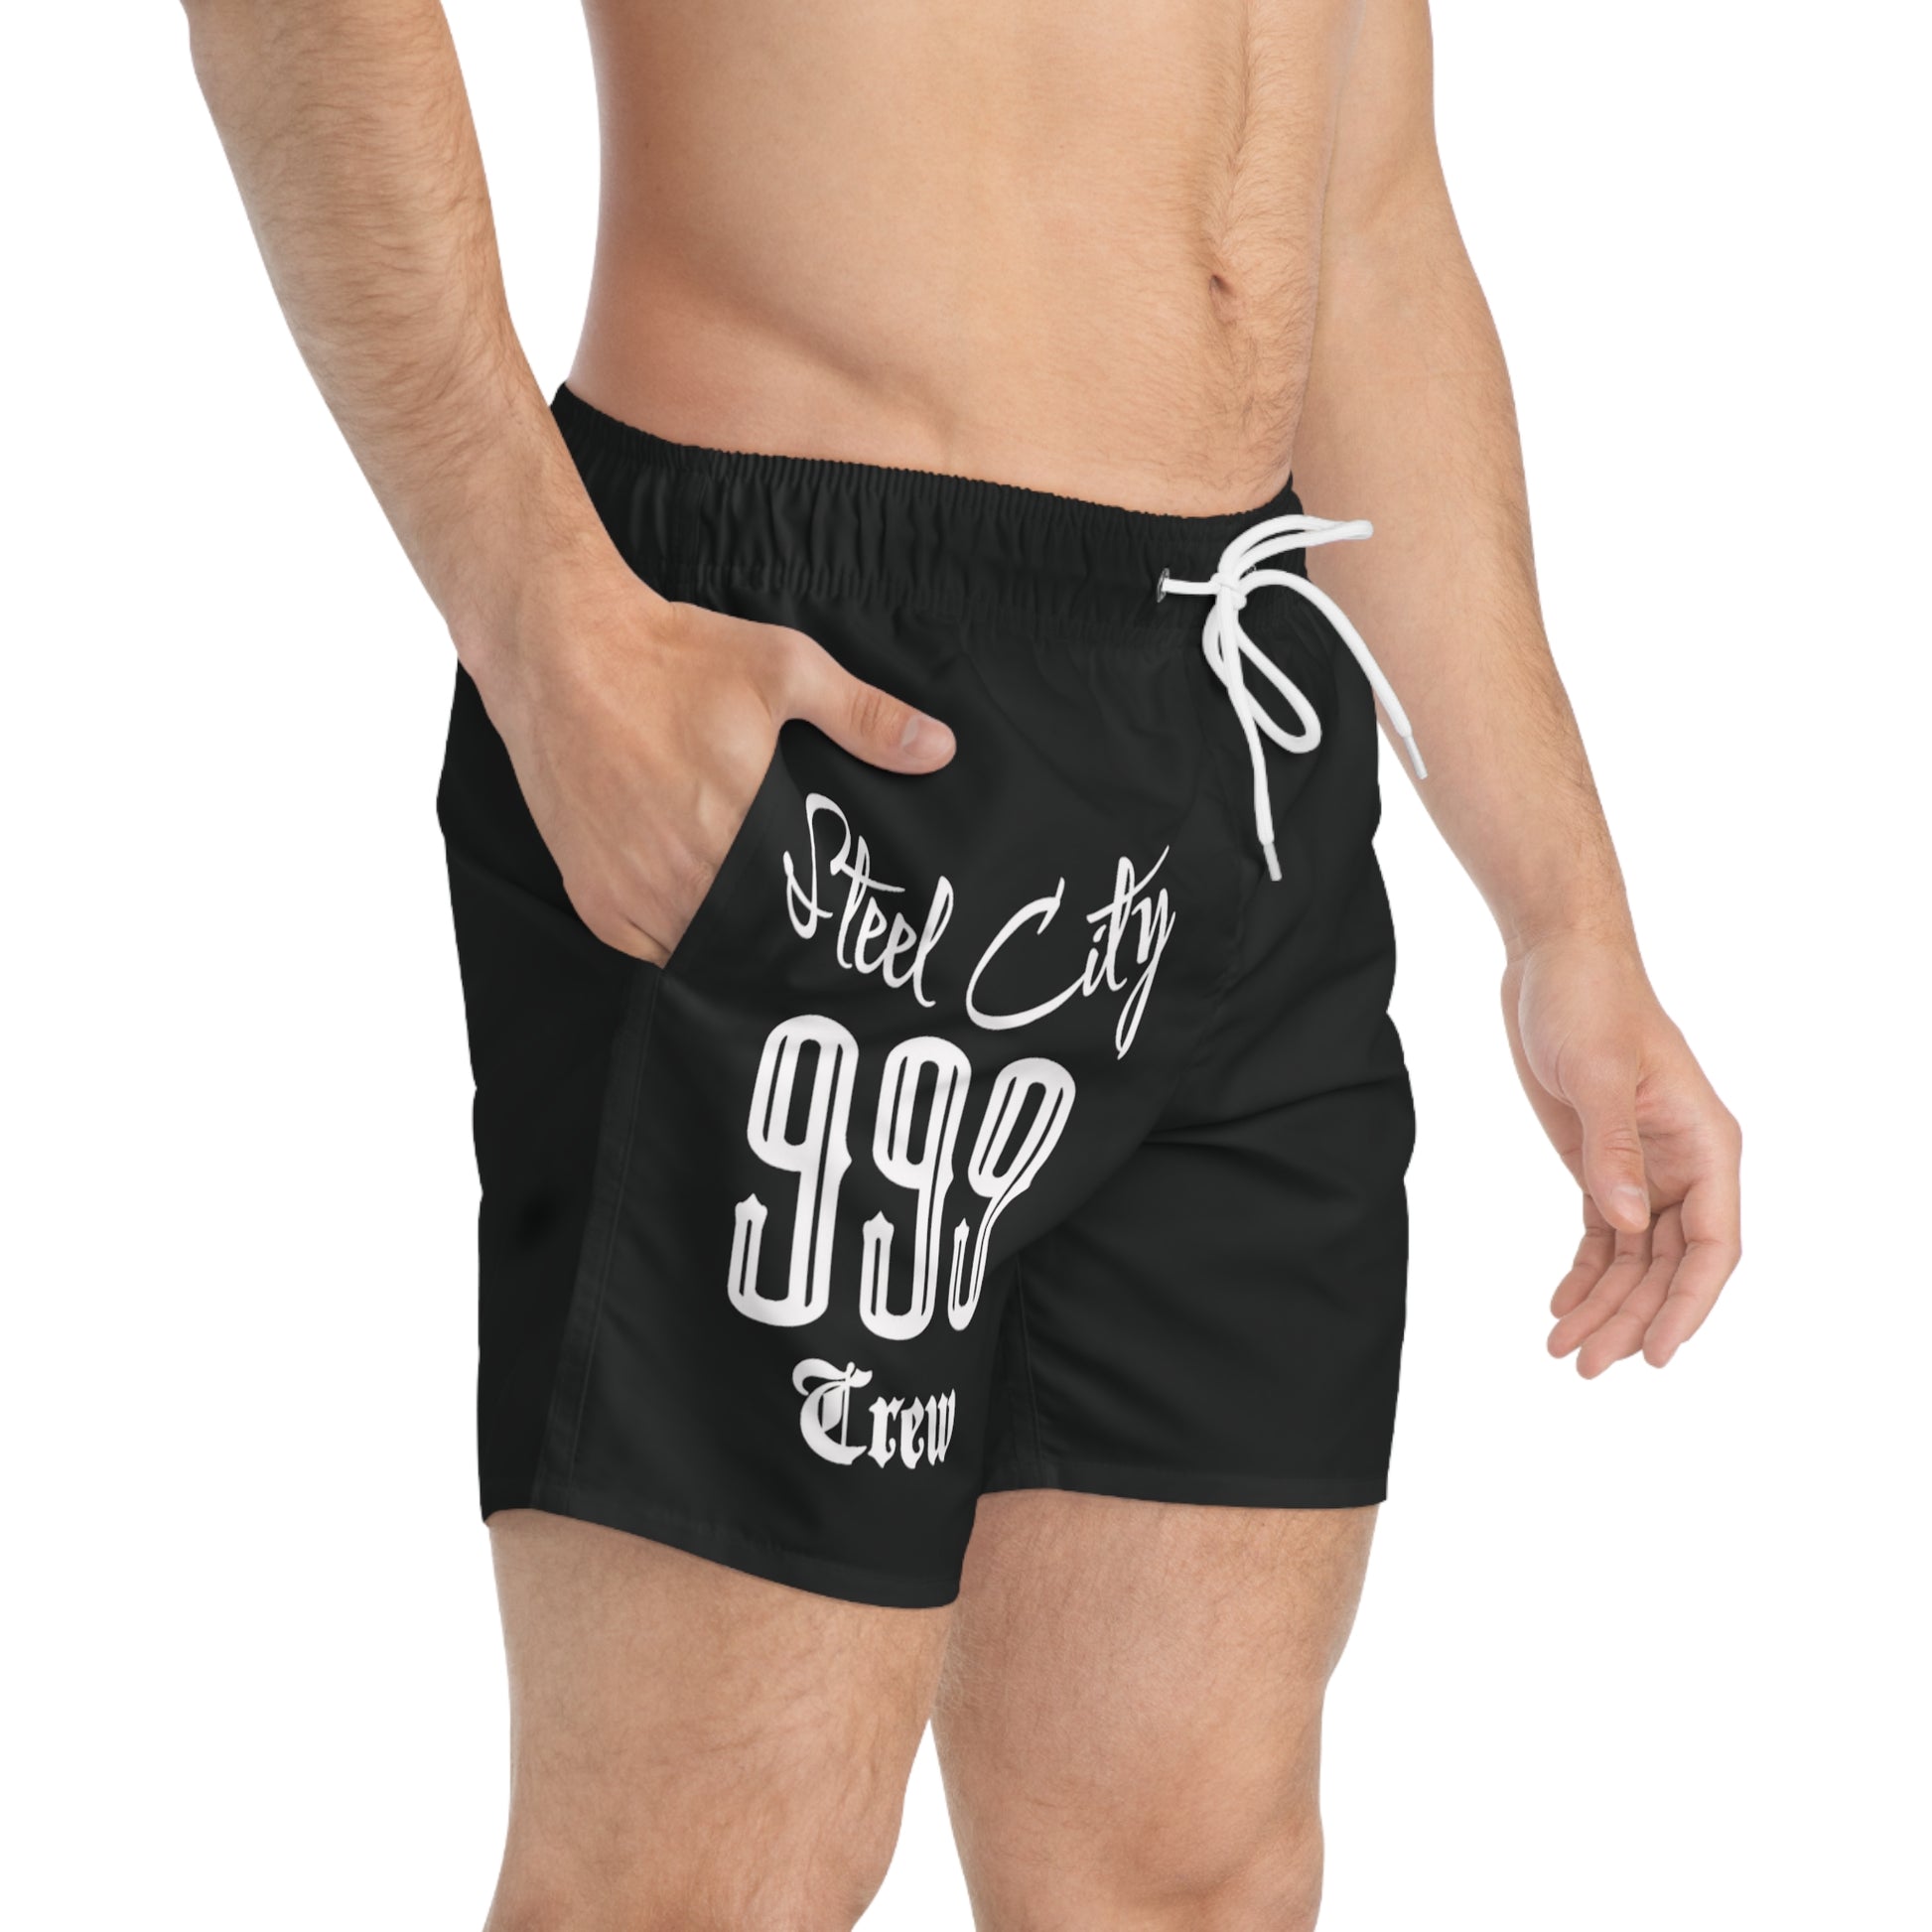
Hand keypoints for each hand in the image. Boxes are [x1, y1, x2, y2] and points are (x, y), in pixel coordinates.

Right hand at [469, 552, 954, 963]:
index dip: (826, 928)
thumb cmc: (674, 659)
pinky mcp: (594, 897)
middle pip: (752, 942)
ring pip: (699, 954)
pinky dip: (674, 946)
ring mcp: (633, 892)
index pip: (802, 915)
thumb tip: (939, 749)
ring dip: (729, 949)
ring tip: (761, 937)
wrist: (559, 652)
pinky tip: (701, 923)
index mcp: (740, 831)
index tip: (851, 932)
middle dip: (782, 942)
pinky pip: (646, 952)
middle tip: (811, 938)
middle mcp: (684, 875)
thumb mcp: (785, 669)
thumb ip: (864, 717)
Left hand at [1501, 933, 1741, 1375]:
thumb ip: (1614, 1148)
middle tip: (1583, 1366)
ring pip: (1634, 1259)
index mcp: (1707, 1146)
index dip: (1687, 1305)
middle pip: (1669, 1265)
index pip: (1712, 1246)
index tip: (1655, 1354)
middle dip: (1630, 1318)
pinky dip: (1585, 1273)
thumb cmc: (1589, 1002)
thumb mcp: (1599, 1071)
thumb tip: (1627, 1222)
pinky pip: (1605, 1235)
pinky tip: (1561, 1304)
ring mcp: (1645, 1167)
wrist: (1556, 961)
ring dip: (1604, 1306)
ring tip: (1562, 1350)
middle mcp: (1685, 1165)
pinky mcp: (1603, 1163)